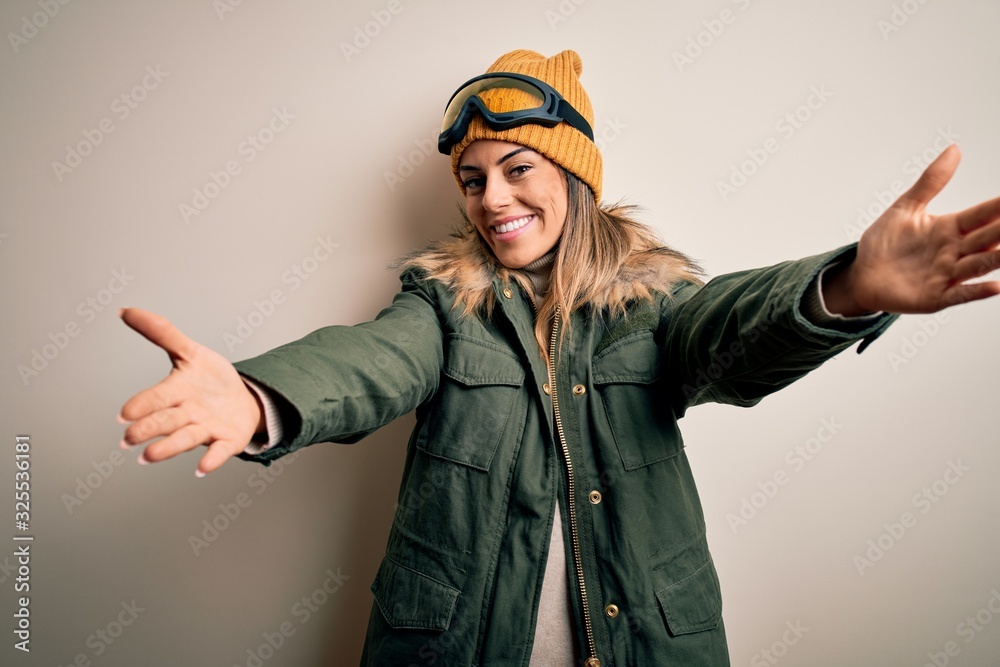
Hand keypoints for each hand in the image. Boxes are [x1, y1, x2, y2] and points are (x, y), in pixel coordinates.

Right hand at [118, 308, 264, 476]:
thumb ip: (161, 332)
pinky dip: (211, 460)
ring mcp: (206, 428)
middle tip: (129, 438)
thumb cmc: (210, 380)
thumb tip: (125, 310)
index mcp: (176, 393)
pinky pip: (218, 451)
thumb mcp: (190, 352)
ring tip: (149, 457)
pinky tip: (202, 468)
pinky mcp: (227, 440)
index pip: (155, 398)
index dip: (141, 405)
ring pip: (186, 438)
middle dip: (147, 429)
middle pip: (165, 422)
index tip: (124, 414)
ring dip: (168, 448)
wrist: (244, 399)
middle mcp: (187, 414)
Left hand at [824, 144, 999, 315]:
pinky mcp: (936, 297)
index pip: (982, 215)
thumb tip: (955, 149)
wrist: (861, 275)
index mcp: (950, 228)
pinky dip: (976, 291)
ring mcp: (947, 275)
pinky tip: (994, 286)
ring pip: (979, 265)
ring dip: (998, 258)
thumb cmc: (884, 243)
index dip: (999, 207)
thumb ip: (931, 182)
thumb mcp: (905, 208)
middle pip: (987, 239)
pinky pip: (960, 294)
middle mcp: (954, 251)